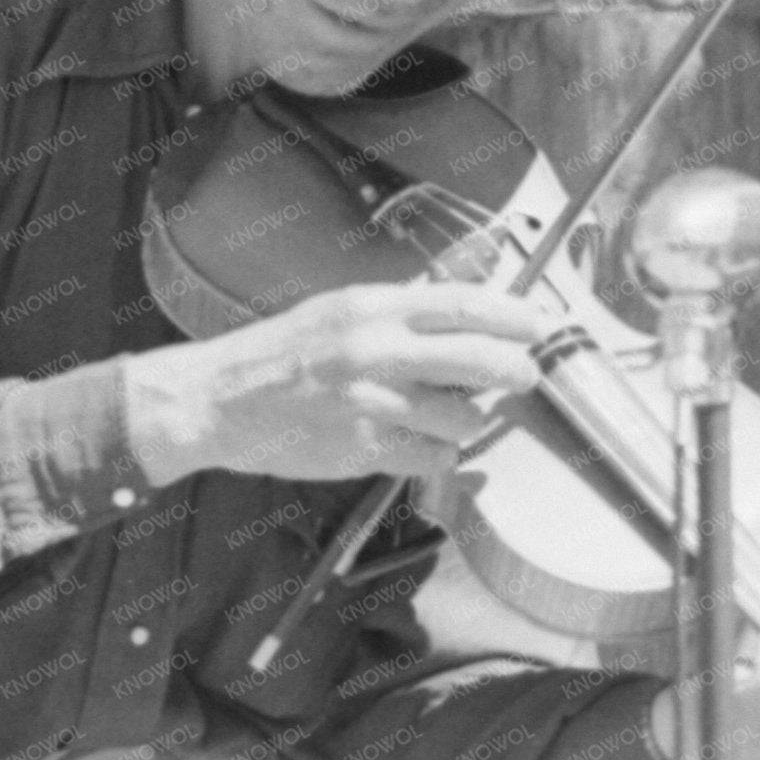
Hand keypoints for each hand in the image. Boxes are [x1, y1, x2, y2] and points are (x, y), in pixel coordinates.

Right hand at [123, 282, 547, 486]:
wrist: (219, 400)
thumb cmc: (282, 354)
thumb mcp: (341, 310)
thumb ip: (401, 309)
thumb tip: (466, 302)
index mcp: (373, 307)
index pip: (463, 305)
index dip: (512, 316)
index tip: (540, 325)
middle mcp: (376, 350)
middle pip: (478, 360)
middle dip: (515, 371)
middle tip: (526, 376)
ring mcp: (372, 402)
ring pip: (463, 419)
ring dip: (467, 421)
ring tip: (446, 415)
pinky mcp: (363, 449)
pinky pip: (431, 457)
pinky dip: (435, 454)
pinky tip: (416, 444)